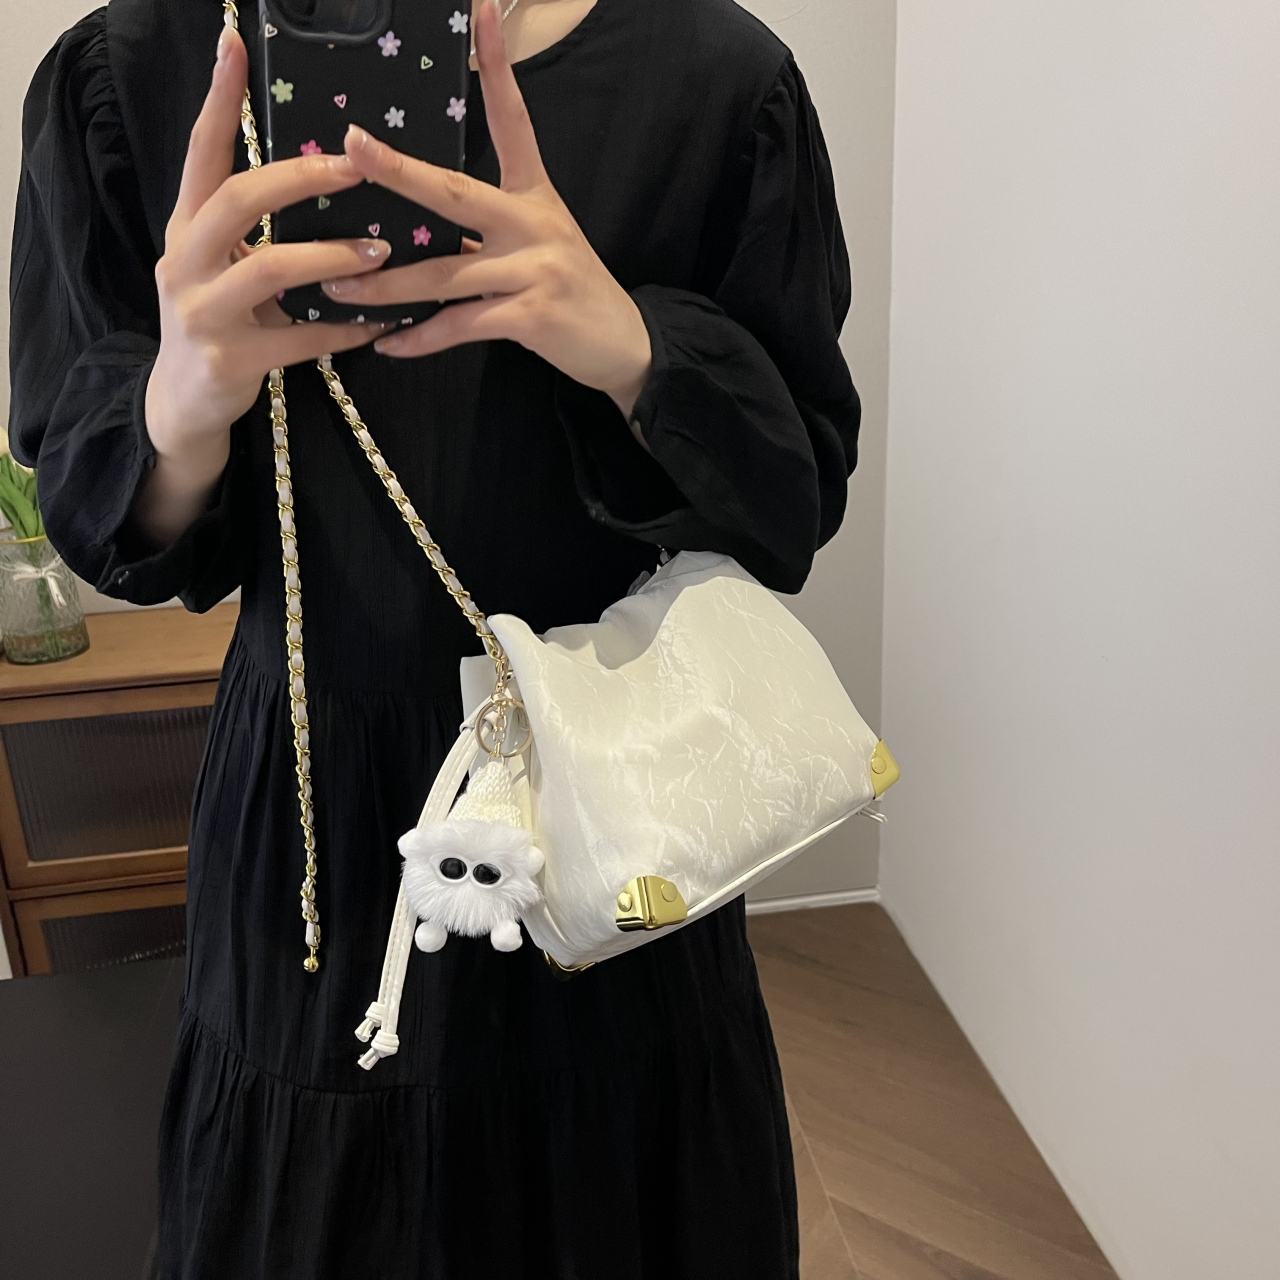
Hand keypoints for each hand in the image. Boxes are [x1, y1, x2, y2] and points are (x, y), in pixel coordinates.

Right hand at [137, 25, 391, 544]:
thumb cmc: (221, 320)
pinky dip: (343, 330)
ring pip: (269, 269)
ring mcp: (203, 312)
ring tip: (380, 253)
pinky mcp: (230, 360)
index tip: (235, 43)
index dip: (218, 99)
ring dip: (331, 257)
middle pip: (236, 201)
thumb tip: (328, 177)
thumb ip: (257, 229)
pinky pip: (298, 340)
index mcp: (187, 227)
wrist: (185, 403)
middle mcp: (184, 260)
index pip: (200, 152)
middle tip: (354, 168)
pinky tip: (378, 325)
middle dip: (297, 180)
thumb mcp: (224, 266)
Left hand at [324, 0, 652, 420]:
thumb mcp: (538, 246)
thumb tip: (414, 230)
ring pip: (445, 273)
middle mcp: (533, 224)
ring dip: (386, 286)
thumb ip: (483, 234)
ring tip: (337, 289)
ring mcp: (534, 270)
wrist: (624, 346)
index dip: (497, 67)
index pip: (514, 121)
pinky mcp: (532, 317)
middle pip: (456, 192)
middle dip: (399, 171)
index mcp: (534, 196)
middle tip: (351, 146)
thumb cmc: (571, 293)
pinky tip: (388, 343)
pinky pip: (461, 325)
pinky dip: (421, 337)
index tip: (480, 12)